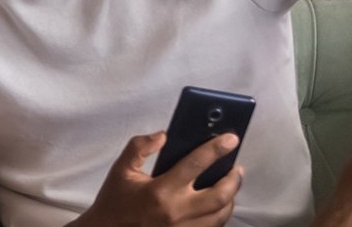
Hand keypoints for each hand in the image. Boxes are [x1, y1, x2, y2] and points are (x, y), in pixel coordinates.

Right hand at [71, 132, 243, 226]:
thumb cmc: (115, 202)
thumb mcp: (121, 170)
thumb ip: (139, 147)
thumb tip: (163, 136)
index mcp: (160, 191)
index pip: (196, 164)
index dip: (216, 149)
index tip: (230, 139)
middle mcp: (176, 212)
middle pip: (220, 195)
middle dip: (233, 179)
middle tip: (236, 169)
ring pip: (221, 215)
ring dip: (230, 198)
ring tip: (230, 185)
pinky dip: (220, 215)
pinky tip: (219, 205)